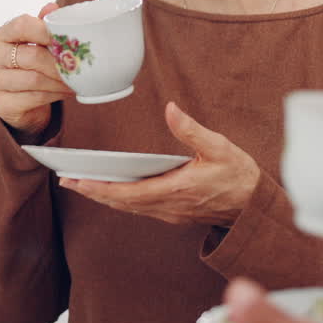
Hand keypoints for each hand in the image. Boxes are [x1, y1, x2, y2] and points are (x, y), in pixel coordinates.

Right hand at [0, 3, 74, 139]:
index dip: (46, 31)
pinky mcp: (1, 104)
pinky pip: (34, 98)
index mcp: (2, 35)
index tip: (66, 38)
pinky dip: (54, 95)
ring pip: (34, 79)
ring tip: (76, 80)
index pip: (21, 25)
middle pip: (31, 56)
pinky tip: (66, 92)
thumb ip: (43, 25)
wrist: (19, 101)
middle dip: (59, 63)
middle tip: (79, 65)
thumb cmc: (29, 65)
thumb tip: (52, 7)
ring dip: (60, 81)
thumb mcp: (35, 42)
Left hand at [59, 102, 259, 225]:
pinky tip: (110, 188)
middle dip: (93, 191)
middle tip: (66, 179)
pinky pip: (140, 208)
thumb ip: (190, 129)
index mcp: (177, 190)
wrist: (256, 207)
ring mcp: (170, 213)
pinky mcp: (174, 214)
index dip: (101, 188)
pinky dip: (120, 199)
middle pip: (122, 203)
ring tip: (80, 182)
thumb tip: (170, 108)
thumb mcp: (219, 146)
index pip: (129, 193)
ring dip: (104, 196)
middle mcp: (169, 206)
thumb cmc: (240, 175)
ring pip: (129, 207)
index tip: (79, 181)